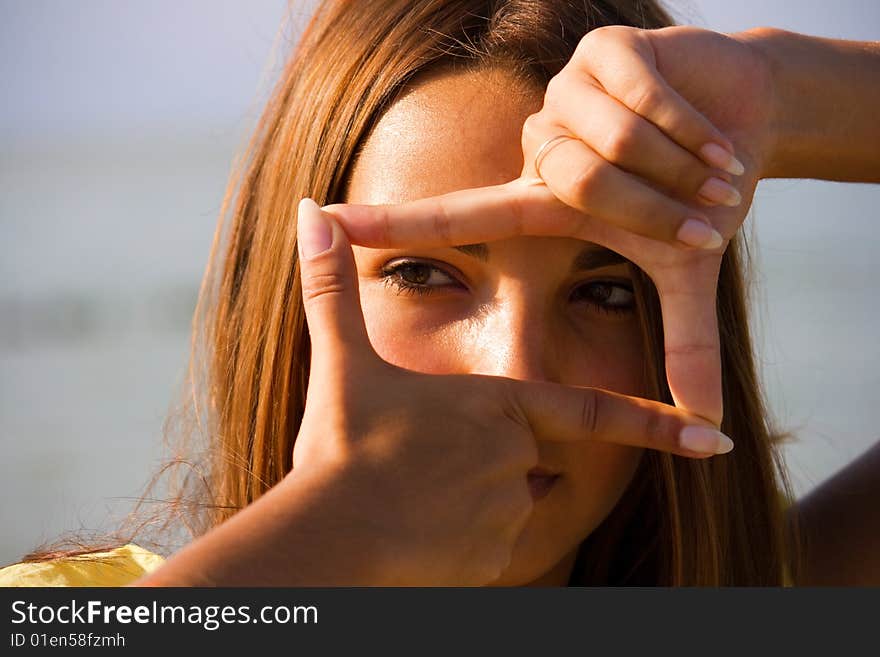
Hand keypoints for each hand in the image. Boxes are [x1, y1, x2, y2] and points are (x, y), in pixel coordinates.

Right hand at [292, 198, 732, 585]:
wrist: (328, 541)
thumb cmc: (342, 449)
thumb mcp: (342, 362)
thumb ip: (333, 287)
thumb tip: (310, 210)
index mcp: (498, 406)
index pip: (594, 413)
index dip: (655, 423)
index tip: (712, 438)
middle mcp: (518, 458)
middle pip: (523, 454)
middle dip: (481, 457)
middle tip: (423, 464)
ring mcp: (510, 514)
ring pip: (503, 499)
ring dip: (466, 495)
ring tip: (413, 494)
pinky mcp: (494, 561)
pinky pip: (488, 542)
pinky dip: (459, 536)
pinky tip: (417, 530)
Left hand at [323, 26, 776, 424]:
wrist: (749, 117)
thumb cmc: (703, 193)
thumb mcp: (688, 267)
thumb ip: (687, 342)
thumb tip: (706, 426)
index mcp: (543, 200)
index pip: (458, 216)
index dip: (392, 222)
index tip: (325, 221)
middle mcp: (542, 146)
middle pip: (577, 182)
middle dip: (658, 204)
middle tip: (711, 211)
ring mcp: (568, 93)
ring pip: (611, 141)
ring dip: (682, 166)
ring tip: (719, 168)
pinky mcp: (605, 50)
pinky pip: (641, 96)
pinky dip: (693, 123)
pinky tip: (717, 129)